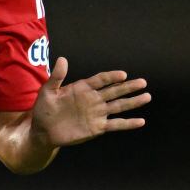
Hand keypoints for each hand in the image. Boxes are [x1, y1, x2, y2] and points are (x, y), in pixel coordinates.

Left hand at [32, 57, 150, 146]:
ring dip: (132, 102)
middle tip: (143, 82)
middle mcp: (92, 99)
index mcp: (81, 88)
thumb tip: (62, 59)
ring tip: (147, 96)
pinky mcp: (97, 127)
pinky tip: (141, 121)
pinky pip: (115, 124)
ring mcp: (96, 113)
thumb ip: (57, 76)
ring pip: (118, 106)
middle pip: (114, 91)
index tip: (123, 74)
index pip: (100, 80)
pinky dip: (128, 123)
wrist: (43, 130)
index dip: (111, 77)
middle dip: (128, 87)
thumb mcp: (48, 91)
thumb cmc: (44, 109)